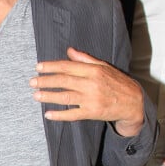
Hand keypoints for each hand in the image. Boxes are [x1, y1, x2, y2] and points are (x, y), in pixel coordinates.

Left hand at [30, 47, 144, 136]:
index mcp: (93, 70)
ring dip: (49, 96)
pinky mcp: (92, 112)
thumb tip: (69, 51)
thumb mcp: (103, 66)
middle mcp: (91, 83)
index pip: (67, 66)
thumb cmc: (117, 81)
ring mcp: (91, 99)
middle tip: (32, 82)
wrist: (133, 101)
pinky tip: (49, 114)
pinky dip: (60, 114)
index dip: (51, 66)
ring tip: (36, 95)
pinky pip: (73, 114)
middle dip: (46, 81)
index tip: (38, 67)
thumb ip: (85, 59)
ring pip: (66, 97)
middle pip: (64, 80)